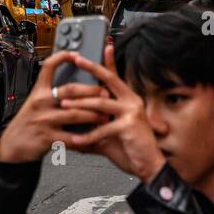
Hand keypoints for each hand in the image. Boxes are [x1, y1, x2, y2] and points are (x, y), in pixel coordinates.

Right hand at [0, 53, 108, 164]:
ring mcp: (45, 120)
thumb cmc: (27, 123)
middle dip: (91, 91)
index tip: (76, 54)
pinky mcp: (48, 138)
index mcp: (38, 91)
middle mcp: (41, 102)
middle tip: (106, 93)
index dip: (62, 57)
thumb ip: (50, 95)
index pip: (49, 66)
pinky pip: (71, 138)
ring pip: (75, 114)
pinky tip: (94, 137)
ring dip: (93, 115)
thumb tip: (74, 89)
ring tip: (105, 116)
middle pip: (70, 90)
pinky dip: (84, 139)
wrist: (12, 146)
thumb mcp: (34, 103)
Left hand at [58, 45, 164, 182]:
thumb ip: (95, 128)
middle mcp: (132, 101)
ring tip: (63, 105)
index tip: (102, 47)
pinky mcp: (129, 126)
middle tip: (76, 61)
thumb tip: (74, 131)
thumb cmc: (132, 149)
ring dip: (79, 104)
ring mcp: (132, 112)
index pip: (115, 76)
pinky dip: (88, 136)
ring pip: (100, 103)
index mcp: (128, 99)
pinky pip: (103, 129)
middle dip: (91, 68)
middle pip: (108, 80)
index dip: (107, 60)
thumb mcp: (111, 135)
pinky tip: (76, 140)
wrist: (149, 166)